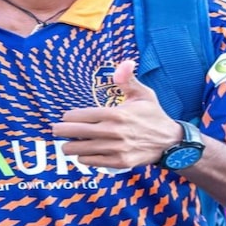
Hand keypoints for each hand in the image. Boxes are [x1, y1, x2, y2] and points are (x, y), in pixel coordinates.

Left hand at [52, 60, 182, 167]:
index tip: (66, 117)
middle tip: (56, 130)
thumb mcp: (143, 94)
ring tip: (66, 145)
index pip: (82, 115)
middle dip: (62, 131)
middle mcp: (114, 132)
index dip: (70, 116)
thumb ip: (128, 79)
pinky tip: (83, 153)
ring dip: (70, 147)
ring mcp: (116, 149)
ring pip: (80, 149)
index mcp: (117, 113)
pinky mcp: (119, 162)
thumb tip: (124, 63)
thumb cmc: (153, 115)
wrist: (170, 142)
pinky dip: (84, 158)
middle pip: (76, 132)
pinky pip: (91, 162)